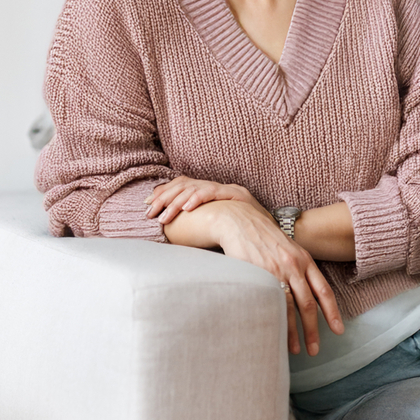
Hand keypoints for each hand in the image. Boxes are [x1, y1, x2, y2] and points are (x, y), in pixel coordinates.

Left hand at [146, 177, 265, 224]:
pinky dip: (199, 198)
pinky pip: (215, 192)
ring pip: (197, 188)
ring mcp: (228, 189)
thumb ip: (197, 226)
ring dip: (177, 201)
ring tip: (165, 214)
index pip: (183, 185)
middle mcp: (217, 187)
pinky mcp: (238, 195)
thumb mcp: (214, 228)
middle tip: (150, 212)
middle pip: (185, 184)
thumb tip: (172, 232)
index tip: (148, 205)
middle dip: (165, 197)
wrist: (272, 233)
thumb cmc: (243, 234)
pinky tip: (187, 208)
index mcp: (210, 193)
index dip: (164, 192)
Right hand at [202, 201, 343, 355]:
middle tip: (314, 349)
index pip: (324, 290)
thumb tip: (308, 295)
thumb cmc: (265, 237)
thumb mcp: (289, 249)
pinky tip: (275, 332)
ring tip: (294, 349)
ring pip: (290, 307)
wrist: (241, 221)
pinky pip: (270, 302)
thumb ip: (300, 268)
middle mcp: (294, 265)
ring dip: (293, 332)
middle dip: (313, 330)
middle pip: (308, 304)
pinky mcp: (259, 273)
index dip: (332, 312)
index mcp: (305, 259)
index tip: (338, 330)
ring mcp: (276, 270)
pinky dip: (275, 320)